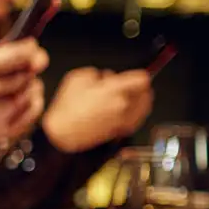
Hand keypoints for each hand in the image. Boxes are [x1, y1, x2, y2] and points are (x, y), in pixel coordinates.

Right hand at [0, 40, 48, 146]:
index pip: (19, 55)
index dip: (30, 48)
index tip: (31, 45)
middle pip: (25, 74)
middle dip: (30, 64)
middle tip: (29, 60)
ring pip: (24, 94)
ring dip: (28, 83)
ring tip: (26, 78)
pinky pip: (21, 119)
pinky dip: (31, 109)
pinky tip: (31, 100)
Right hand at [40, 67, 154, 151]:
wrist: (62, 135)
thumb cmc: (67, 109)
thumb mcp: (76, 78)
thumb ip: (94, 73)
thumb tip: (103, 77)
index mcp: (114, 89)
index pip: (142, 79)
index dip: (141, 74)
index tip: (138, 75)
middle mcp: (123, 105)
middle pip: (146, 93)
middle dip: (141, 87)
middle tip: (135, 85)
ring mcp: (122, 120)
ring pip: (144, 108)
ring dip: (142, 101)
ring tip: (137, 96)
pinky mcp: (118, 131)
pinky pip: (136, 121)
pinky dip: (137, 115)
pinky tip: (132, 111)